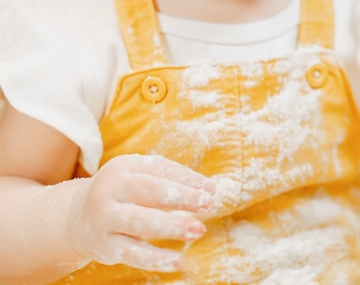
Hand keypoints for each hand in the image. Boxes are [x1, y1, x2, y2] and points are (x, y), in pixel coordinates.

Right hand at [68, 154, 214, 271]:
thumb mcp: (139, 177)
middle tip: (208, 204)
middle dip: (181, 197)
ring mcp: (106, 218)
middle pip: (149, 190)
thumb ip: (170, 179)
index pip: (159, 169)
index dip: (187, 178)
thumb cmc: (123, 193)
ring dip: (171, 225)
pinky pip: (132, 253)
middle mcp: (111, 189)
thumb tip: (208, 188)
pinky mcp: (106, 245)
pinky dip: (155, 258)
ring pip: (139, 221)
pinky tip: (177, 261)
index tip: (211, 189)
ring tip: (198, 229)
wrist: (78, 218)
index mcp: (123, 167)